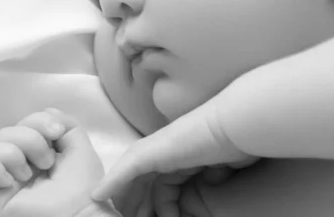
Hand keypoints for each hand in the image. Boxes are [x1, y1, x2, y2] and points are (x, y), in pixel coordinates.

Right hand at [0, 108, 106, 216]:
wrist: (79, 214)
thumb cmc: (82, 186)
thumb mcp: (78, 146)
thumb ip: (65, 123)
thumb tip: (47, 111)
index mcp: (34, 153)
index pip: (22, 123)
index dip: (38, 120)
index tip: (56, 133)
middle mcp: (14, 165)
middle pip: (3, 132)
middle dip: (29, 139)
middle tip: (47, 162)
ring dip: (11, 154)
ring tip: (29, 174)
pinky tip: (10, 182)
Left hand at [91, 98, 256, 202]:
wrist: (235, 126)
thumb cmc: (234, 146)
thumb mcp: (218, 170)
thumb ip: (206, 179)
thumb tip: (206, 185)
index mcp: (181, 155)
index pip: (159, 183)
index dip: (153, 204)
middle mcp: (165, 150)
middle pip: (139, 181)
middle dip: (133, 205)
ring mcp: (157, 149)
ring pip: (130, 178)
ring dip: (123, 200)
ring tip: (116, 215)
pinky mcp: (151, 151)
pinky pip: (127, 170)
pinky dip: (113, 183)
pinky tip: (98, 196)